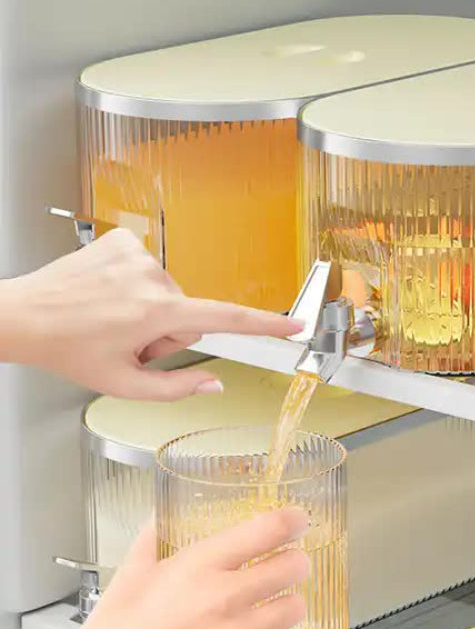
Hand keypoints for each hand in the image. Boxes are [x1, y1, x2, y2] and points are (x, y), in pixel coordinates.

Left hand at [0, 228, 301, 399]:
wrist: (24, 315)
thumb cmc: (68, 349)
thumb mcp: (124, 384)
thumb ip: (177, 388)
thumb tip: (215, 383)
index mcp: (153, 312)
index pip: (225, 318)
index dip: (265, 324)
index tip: (293, 325)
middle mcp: (151, 277)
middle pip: (191, 314)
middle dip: (168, 332)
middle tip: (130, 340)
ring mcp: (137, 254)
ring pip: (171, 293)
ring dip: (150, 310)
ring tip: (114, 318)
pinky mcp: (124, 240)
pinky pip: (152, 270)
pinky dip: (135, 286)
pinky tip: (109, 293)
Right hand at [0, 508, 309, 628]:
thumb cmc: (115, 626)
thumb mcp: (136, 566)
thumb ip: (159, 530)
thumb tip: (170, 507)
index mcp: (202, 565)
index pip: (270, 529)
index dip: (293, 520)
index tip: (297, 520)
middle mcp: (226, 598)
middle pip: (295, 566)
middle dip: (295, 559)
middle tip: (285, 562)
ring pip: (296, 607)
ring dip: (288, 599)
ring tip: (272, 600)